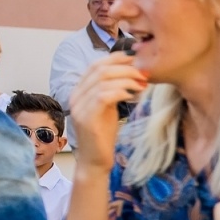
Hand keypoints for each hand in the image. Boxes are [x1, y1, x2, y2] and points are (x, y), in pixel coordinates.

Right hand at [68, 55, 146, 173]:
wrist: (95, 161)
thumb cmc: (104, 135)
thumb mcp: (108, 108)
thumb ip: (113, 91)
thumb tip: (131, 74)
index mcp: (79, 91)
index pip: (95, 65)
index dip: (116, 59)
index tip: (136, 61)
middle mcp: (76, 96)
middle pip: (99, 69)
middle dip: (125, 68)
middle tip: (144, 74)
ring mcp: (79, 107)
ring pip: (103, 81)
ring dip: (127, 80)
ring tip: (142, 85)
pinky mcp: (87, 119)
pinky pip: (103, 96)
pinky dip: (120, 92)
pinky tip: (132, 95)